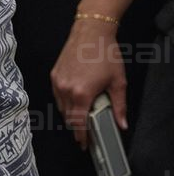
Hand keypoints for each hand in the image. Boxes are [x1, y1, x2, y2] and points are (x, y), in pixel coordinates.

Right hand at [51, 18, 126, 148]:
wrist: (90, 31)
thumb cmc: (104, 53)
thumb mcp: (118, 82)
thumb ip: (119, 106)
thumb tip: (122, 123)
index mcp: (82, 93)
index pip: (79, 123)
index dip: (82, 137)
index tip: (84, 144)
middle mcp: (66, 88)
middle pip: (68, 117)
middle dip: (77, 127)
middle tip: (87, 132)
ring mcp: (58, 80)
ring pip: (61, 106)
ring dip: (70, 114)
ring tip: (82, 115)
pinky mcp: (54, 74)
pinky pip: (57, 94)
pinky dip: (64, 101)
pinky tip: (75, 100)